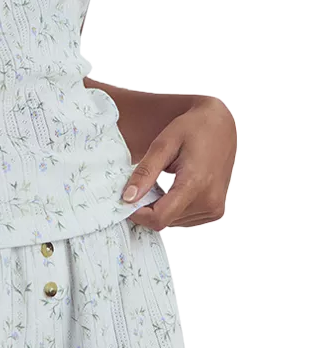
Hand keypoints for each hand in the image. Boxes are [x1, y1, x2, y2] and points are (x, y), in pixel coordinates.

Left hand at [122, 96, 236, 228]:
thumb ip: (145, 172)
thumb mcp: (162, 145)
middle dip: (147, 208)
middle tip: (142, 185)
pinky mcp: (216, 210)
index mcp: (196, 184)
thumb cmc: (192, 129)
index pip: (160, 218)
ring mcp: (215, 208)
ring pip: (173, 222)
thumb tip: (128, 198)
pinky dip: (173, 209)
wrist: (220, 125)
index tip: (126, 200)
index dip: (138, 214)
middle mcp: (209, 201)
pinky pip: (185, 219)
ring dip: (160, 209)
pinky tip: (173, 189)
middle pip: (165, 221)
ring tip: (161, 184)